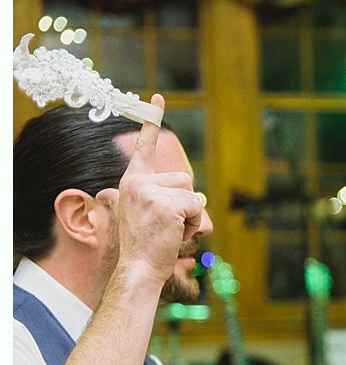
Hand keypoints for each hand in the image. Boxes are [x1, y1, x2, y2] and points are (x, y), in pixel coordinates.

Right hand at [94, 94, 204, 287]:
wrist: (138, 268)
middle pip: (184, 177)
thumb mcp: (148, 213)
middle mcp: (137, 181)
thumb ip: (162, 196)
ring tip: (171, 230)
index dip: (153, 122)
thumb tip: (195, 195)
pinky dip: (194, 223)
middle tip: (167, 225)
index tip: (159, 97)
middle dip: (185, 202)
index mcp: (131, 181)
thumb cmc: (145, 245)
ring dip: (191, 214)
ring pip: (192, 192)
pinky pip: (195, 207)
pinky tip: (176, 234)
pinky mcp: (166, 204)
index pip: (144, 146)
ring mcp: (150, 192)